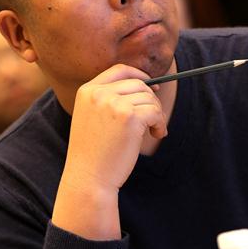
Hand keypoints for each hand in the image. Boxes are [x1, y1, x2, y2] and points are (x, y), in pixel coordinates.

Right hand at [52, 64, 167, 239]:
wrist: (88, 178)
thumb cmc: (93, 154)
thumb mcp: (92, 118)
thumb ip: (108, 100)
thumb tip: (146, 85)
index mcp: (87, 91)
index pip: (119, 70)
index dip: (139, 75)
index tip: (152, 88)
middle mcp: (98, 93)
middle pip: (138, 83)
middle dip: (151, 100)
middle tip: (153, 120)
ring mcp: (114, 103)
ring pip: (149, 98)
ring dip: (157, 114)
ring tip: (153, 131)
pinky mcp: (129, 117)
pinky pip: (155, 112)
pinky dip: (161, 124)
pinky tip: (157, 135)